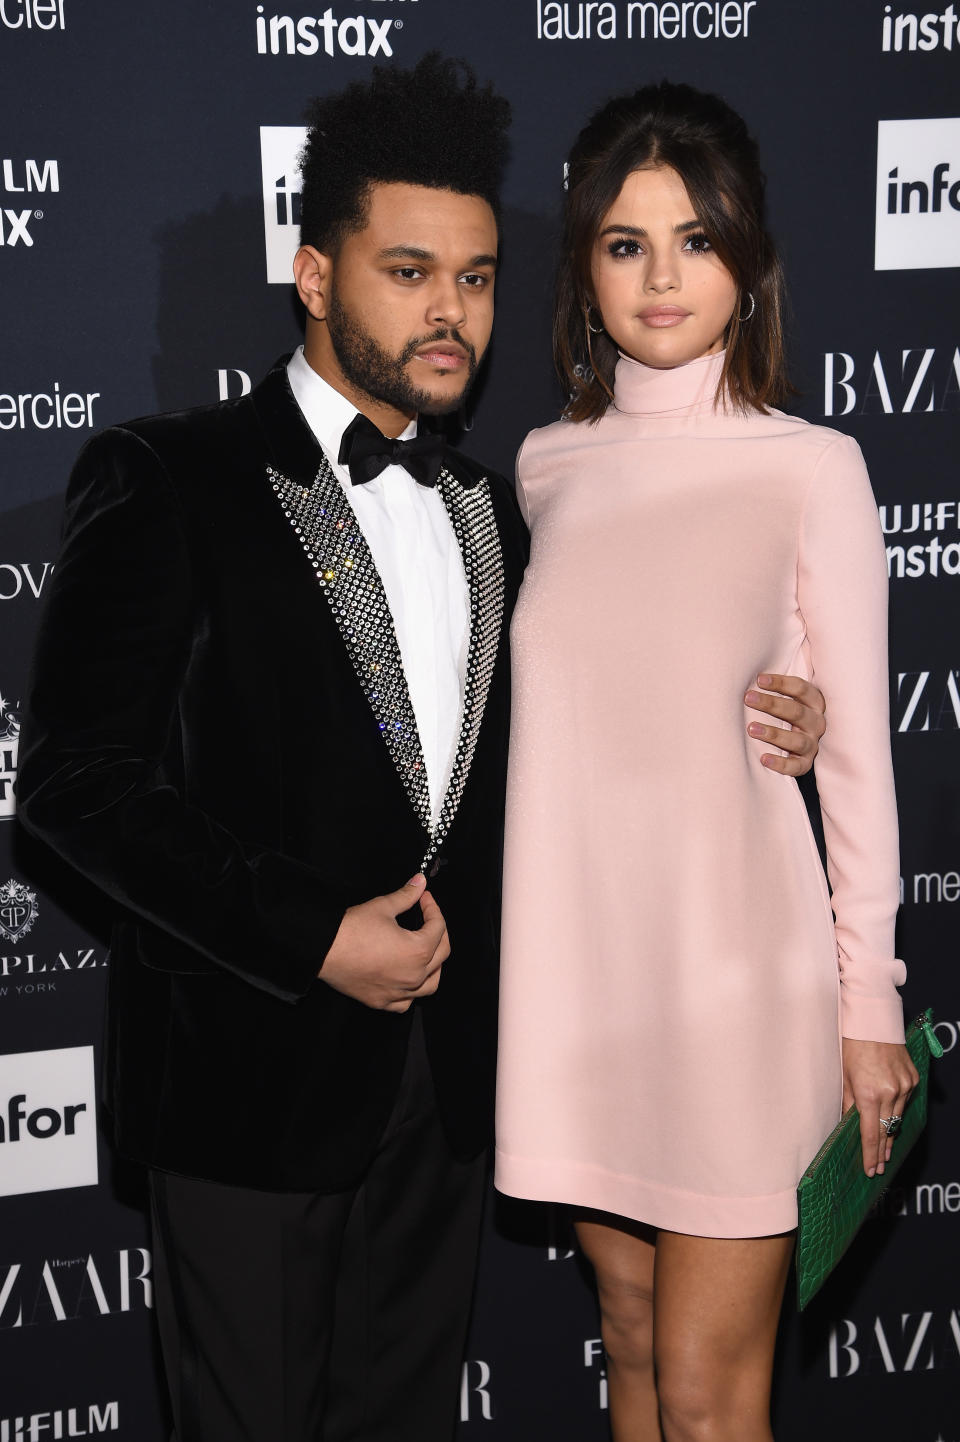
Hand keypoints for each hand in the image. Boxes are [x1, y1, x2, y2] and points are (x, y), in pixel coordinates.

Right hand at [319, 874, 449, 1012]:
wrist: (323, 950)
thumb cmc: (351, 930)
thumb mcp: (383, 907)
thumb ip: (407, 895)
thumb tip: (420, 882)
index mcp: (418, 952)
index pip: (438, 927)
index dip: (432, 907)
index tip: (424, 897)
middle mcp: (414, 976)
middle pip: (441, 954)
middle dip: (438, 932)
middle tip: (428, 917)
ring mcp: (398, 993)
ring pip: (430, 984)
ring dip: (434, 966)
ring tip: (427, 951)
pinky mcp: (381, 1001)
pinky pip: (406, 1002)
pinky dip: (412, 991)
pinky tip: (407, 979)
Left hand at [744, 673, 825, 775]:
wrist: (795, 744)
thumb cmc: (783, 712)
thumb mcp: (784, 697)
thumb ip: (773, 685)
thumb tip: (747, 660)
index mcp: (814, 702)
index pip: (802, 689)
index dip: (781, 683)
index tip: (758, 680)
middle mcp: (816, 722)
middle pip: (797, 711)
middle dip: (771, 704)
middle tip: (748, 698)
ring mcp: (812, 744)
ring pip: (797, 739)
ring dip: (774, 733)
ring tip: (751, 728)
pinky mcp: (805, 763)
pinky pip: (796, 766)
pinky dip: (781, 764)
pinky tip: (763, 758)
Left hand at [841, 1038, 919, 1175]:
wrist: (873, 1023)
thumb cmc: (852, 1047)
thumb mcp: (844, 1077)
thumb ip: (849, 1104)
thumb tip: (848, 1126)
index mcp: (868, 1094)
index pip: (871, 1134)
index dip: (870, 1155)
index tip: (870, 1170)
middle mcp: (890, 1092)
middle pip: (887, 1129)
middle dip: (882, 1150)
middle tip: (879, 1166)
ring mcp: (904, 1085)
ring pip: (897, 1116)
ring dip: (890, 1132)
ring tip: (884, 1149)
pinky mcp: (913, 1078)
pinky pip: (905, 1100)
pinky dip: (897, 1108)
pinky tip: (891, 1116)